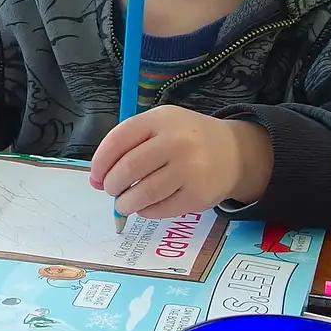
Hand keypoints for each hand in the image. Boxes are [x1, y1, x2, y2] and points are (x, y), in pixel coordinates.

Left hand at [90, 108, 272, 220]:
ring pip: (143, 193)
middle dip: (112, 184)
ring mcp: (190, 169)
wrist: (234, 152)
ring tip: (123, 204)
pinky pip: (161, 209)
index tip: (96, 176)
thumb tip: (96, 179)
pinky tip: (145, 207)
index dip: (100, 161)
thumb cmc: (186, 139)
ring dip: (125, 203)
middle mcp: (176, 141)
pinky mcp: (199, 195)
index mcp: (161, 119)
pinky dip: (146, 211)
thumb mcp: (160, 127)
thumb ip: (127, 146)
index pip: (118, 140)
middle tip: (111, 190)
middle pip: (129, 168)